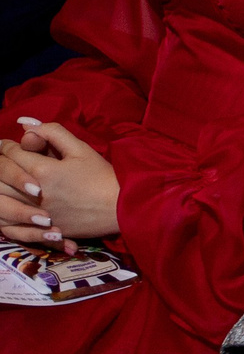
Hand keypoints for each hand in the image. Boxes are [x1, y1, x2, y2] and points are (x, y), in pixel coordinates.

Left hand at [0, 120, 118, 247]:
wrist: (122, 208)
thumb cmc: (103, 176)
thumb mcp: (81, 149)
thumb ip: (52, 132)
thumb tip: (26, 123)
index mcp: (44, 169)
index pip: (11, 153)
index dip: (6, 146)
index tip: (8, 145)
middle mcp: (34, 192)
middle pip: (0, 176)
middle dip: (0, 165)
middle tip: (6, 161)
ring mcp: (36, 213)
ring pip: (2, 200)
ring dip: (1, 189)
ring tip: (5, 183)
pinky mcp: (41, 229)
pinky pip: (11, 223)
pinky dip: (6, 214)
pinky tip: (10, 206)